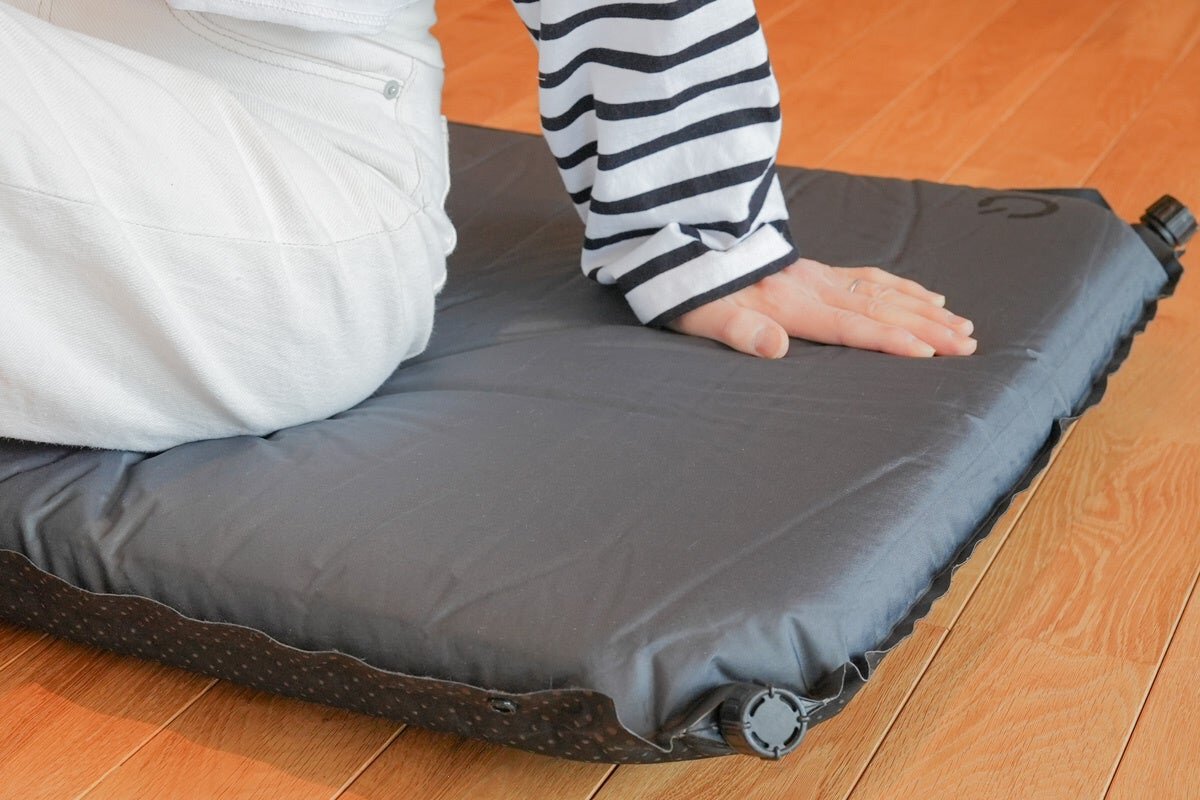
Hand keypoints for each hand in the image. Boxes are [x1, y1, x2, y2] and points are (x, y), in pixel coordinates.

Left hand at [667, 258, 976, 358]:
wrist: (679, 241)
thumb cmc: (689, 291)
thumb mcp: (704, 316)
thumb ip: (740, 331)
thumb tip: (775, 347)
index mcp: (789, 304)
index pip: (849, 325)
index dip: (889, 339)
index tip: (930, 352)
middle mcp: (811, 286)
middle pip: (879, 308)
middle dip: (927, 327)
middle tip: (969, 344)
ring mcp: (816, 275)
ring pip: (882, 291)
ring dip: (925, 309)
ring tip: (963, 324)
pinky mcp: (813, 269)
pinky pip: (870, 276)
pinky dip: (902, 286)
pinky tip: (925, 294)